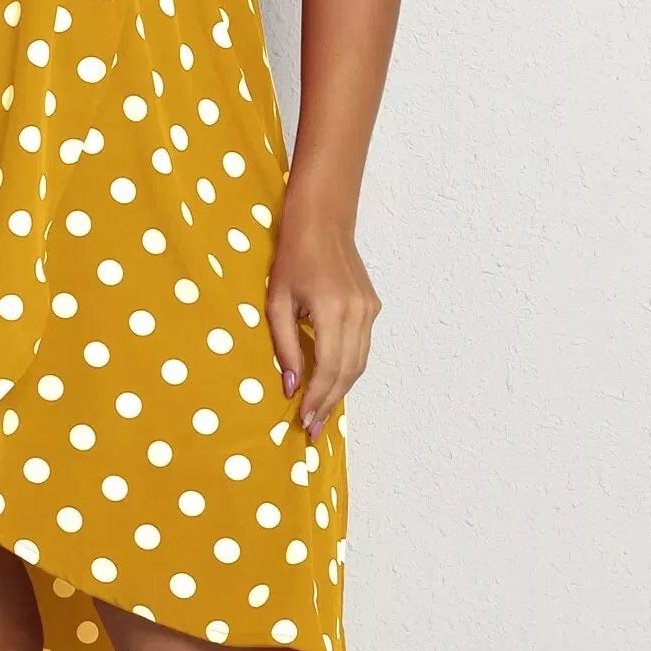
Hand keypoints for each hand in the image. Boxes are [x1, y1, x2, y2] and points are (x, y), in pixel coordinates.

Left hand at [266, 200, 381, 443]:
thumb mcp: (277, 301)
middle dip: (329, 403)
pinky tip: (332, 383)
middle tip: (313, 429)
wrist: (323, 221)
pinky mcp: (373, 307)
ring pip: (360, 364)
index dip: (317, 399)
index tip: (304, 421)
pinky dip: (348, 370)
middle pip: (348, 373)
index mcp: (332, 310)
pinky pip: (362, 349)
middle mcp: (358, 313)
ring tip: (322, 414)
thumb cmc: (292, 257)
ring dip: (341, 392)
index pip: (328, 368)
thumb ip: (285, 345)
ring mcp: (370, 310)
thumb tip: (291, 387)